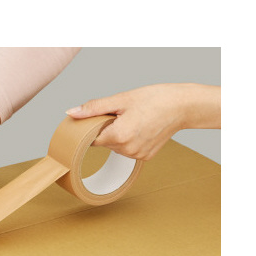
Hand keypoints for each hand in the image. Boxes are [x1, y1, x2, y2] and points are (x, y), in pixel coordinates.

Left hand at [66, 83, 220, 160]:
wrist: (183, 106)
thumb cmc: (155, 99)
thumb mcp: (121, 99)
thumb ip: (94, 108)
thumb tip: (72, 112)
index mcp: (119, 136)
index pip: (92, 138)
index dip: (94, 127)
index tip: (100, 118)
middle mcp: (127, 150)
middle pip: (104, 142)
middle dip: (108, 129)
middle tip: (122, 114)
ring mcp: (137, 155)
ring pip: (116, 147)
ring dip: (118, 135)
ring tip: (134, 120)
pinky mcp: (145, 157)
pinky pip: (128, 150)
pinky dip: (130, 140)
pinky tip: (140, 128)